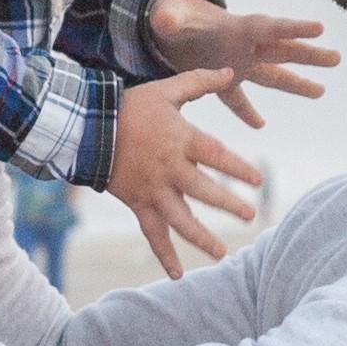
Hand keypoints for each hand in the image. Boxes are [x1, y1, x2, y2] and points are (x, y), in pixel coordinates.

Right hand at [108, 69, 262, 278]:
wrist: (89, 128)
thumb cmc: (130, 107)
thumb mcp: (165, 91)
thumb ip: (199, 82)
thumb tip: (229, 70)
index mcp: (180, 140)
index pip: (215, 155)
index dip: (237, 168)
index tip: (257, 180)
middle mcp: (169, 168)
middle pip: (202, 190)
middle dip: (226, 203)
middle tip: (249, 215)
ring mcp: (153, 190)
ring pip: (179, 219)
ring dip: (200, 237)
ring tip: (222, 252)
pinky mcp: (139, 204)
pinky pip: (153, 233)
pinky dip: (164, 254)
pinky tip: (178, 275)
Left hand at [146, 0, 337, 111]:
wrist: (168, 25)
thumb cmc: (172, 17)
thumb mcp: (171, 16)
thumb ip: (171, 19)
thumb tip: (166, 21)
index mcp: (236, 28)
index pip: (270, 27)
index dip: (293, 27)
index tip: (319, 28)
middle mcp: (243, 47)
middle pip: (282, 50)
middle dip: (308, 55)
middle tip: (336, 59)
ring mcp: (237, 63)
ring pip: (272, 75)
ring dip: (295, 84)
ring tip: (321, 91)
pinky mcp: (223, 79)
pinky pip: (238, 99)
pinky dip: (246, 112)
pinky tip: (259, 125)